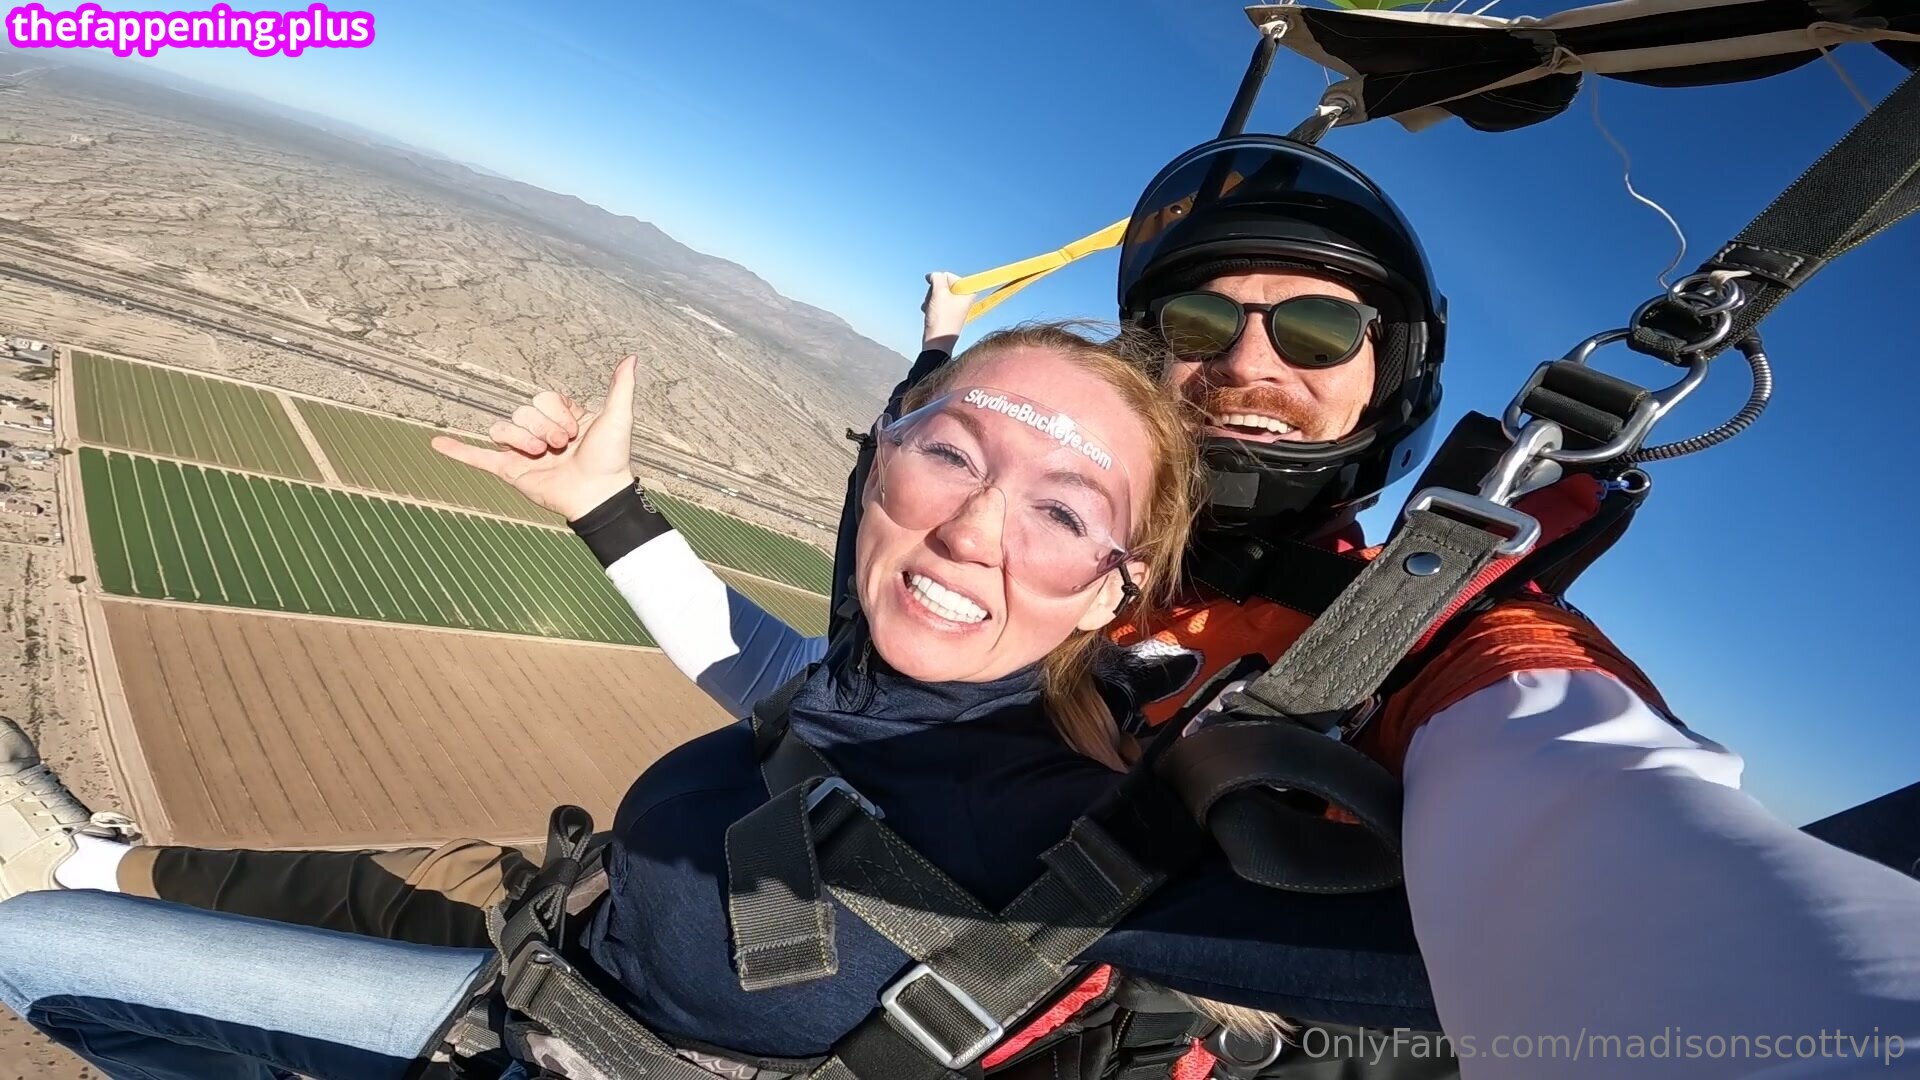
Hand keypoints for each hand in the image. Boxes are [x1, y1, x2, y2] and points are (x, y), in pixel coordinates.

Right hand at [432, 355, 639, 521]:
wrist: (600, 494)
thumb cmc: (612, 458)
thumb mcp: (618, 417)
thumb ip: (621, 388)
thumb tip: (630, 358)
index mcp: (561, 418)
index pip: (541, 398)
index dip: (556, 411)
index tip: (575, 429)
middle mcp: (540, 433)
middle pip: (522, 412)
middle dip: (542, 427)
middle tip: (562, 446)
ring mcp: (524, 452)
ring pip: (502, 428)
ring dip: (521, 439)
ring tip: (541, 454)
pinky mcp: (511, 471)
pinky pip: (479, 457)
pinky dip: (458, 451)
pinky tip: (437, 443)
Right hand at [921, 271, 971, 352]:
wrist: (937, 342)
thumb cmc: (942, 319)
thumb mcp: (939, 292)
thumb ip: (937, 278)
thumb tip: (933, 275)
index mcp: (969, 292)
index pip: (951, 276)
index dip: (941, 282)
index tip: (940, 292)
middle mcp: (964, 298)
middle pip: (943, 284)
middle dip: (935, 291)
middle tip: (935, 302)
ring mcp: (955, 306)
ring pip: (937, 293)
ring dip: (931, 299)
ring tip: (932, 309)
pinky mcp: (947, 312)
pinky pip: (936, 302)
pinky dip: (930, 306)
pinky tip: (929, 313)